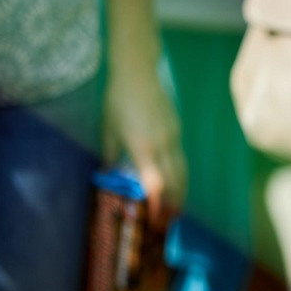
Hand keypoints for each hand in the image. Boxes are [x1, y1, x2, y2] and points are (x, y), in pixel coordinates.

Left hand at [102, 65, 186, 228]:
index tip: (155, 217)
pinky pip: (180, 156)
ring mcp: (173, 136)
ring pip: (182, 169)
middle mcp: (162, 145)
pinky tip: (175, 177)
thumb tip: (108, 172)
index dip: (157, 202)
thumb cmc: (117, 101)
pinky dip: (180, 171)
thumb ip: (110, 153)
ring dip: (182, 189)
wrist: (138, 73)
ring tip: (178, 204)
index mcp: (142, 147)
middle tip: (171, 217)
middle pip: (175, 180)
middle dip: (175, 201)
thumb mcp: (108, 129)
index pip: (155, 182)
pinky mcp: (176, 129)